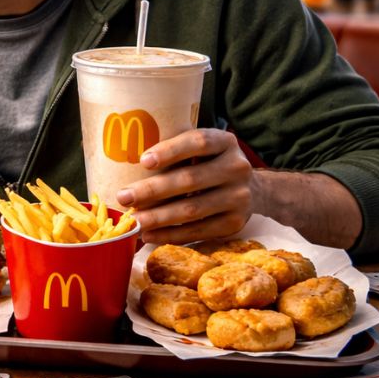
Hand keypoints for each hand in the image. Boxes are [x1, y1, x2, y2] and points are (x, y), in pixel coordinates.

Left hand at [115, 128, 253, 244]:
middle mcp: (237, 167)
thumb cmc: (210, 165)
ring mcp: (239, 197)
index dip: (170, 151)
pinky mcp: (235, 223)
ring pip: (192, 209)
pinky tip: (150, 235)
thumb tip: (124, 165)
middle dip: (152, 190)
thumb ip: (177, 152)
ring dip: (158, 217)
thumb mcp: (202, 150)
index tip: (143, 161)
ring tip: (133, 220)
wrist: (254, 190)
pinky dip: (171, 235)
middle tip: (123, 197)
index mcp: (225, 142)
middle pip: (190, 179)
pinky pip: (198, 231)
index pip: (198, 142)